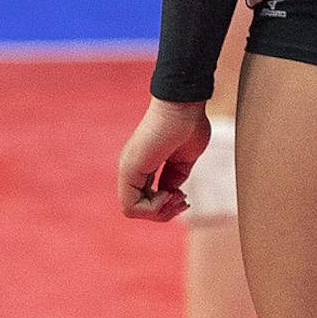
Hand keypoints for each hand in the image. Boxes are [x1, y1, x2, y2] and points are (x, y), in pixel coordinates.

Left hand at [117, 97, 210, 222]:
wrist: (184, 105)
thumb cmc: (188, 125)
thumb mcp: (182, 161)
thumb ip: (173, 178)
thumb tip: (169, 194)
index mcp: (143, 166)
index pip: (146, 201)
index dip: (166, 206)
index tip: (184, 196)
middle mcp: (132, 168)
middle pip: (139, 209)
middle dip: (165, 212)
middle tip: (183, 199)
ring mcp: (128, 168)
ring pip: (132, 210)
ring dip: (161, 212)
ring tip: (178, 196)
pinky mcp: (130, 167)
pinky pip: (130, 206)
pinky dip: (154, 208)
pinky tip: (169, 193)